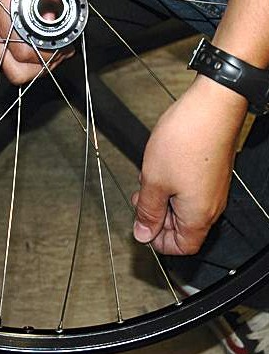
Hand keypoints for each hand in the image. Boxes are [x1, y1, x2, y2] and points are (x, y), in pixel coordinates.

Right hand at [0, 0, 80, 82]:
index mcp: (4, 10)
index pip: (34, 52)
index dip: (54, 54)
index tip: (67, 45)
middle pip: (22, 71)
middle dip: (46, 65)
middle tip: (60, 51)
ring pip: (8, 69)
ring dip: (29, 66)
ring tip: (43, 49)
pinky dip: (12, 49)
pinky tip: (20, 32)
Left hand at [132, 75, 247, 254]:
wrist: (211, 106)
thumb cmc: (187, 139)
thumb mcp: (154, 181)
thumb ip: (148, 211)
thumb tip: (142, 233)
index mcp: (198, 215)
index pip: (182, 247)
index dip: (159, 242)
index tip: (143, 227)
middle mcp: (210, 205)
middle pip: (183, 228)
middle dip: (157, 217)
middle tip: (140, 199)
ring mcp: (213, 188)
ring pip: (184, 207)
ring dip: (162, 198)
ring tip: (148, 180)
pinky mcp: (211, 172)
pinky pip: (190, 190)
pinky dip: (172, 185)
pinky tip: (160, 168)